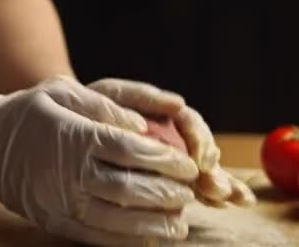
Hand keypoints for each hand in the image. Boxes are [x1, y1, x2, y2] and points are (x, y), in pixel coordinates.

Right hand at [0, 77, 198, 244]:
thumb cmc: (29, 112)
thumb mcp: (62, 92)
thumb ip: (104, 106)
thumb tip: (142, 126)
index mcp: (74, 137)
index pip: (129, 151)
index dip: (164, 160)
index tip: (188, 164)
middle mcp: (68, 173)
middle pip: (128, 188)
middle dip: (166, 193)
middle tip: (190, 192)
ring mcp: (59, 201)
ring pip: (115, 219)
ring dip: (152, 225)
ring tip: (179, 225)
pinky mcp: (52, 220)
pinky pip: (93, 237)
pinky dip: (124, 241)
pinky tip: (147, 240)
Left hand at [88, 78, 255, 205]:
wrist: (67, 124)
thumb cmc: (89, 107)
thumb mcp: (111, 94)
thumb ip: (142, 96)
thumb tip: (179, 104)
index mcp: (162, 114)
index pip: (190, 124)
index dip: (199, 139)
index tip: (200, 160)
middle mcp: (171, 134)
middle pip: (202, 149)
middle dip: (213, 169)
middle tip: (216, 188)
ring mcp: (171, 157)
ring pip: (204, 168)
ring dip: (221, 182)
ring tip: (231, 198)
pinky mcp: (166, 177)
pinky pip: (196, 185)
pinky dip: (214, 194)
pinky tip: (227, 204)